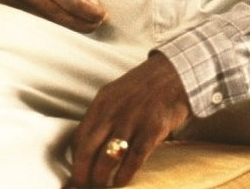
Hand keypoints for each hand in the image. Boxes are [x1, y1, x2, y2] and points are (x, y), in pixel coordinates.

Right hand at [0, 0, 107, 32]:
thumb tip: (91, 1)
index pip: (68, 0)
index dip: (87, 11)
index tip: (103, 15)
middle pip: (59, 16)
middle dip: (82, 23)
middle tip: (99, 24)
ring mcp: (15, 3)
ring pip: (48, 21)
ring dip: (71, 25)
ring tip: (88, 24)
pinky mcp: (9, 9)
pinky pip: (37, 19)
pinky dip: (54, 22)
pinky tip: (67, 22)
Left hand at [68, 53, 190, 187]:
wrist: (174, 73)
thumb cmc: (143, 88)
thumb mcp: (115, 95)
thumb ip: (101, 117)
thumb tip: (87, 148)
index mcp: (101, 102)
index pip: (78, 138)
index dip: (75, 161)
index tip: (77, 173)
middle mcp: (113, 111)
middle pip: (87, 151)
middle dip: (83, 174)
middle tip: (85, 184)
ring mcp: (132, 120)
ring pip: (107, 159)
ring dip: (102, 177)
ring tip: (103, 184)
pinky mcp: (152, 129)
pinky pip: (133, 159)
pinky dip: (124, 175)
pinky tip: (121, 181)